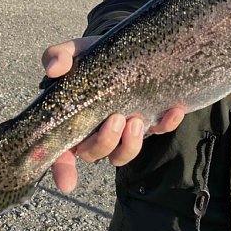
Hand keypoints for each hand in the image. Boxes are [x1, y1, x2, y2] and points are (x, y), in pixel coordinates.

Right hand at [42, 36, 184, 193]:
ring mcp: (124, 131)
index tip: (68, 183)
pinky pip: (159, 130)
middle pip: (95, 154)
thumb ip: (60, 56)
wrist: (126, 47)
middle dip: (105, 142)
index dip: (62, 170)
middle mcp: (97, 132)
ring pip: (124, 154)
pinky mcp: (149, 122)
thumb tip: (55, 68)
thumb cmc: (93, 56)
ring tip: (137, 121)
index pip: (61, 153)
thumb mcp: (75, 52)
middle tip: (116, 119)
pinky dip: (167, 124)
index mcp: (72, 122)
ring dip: (131, 144)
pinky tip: (174, 110)